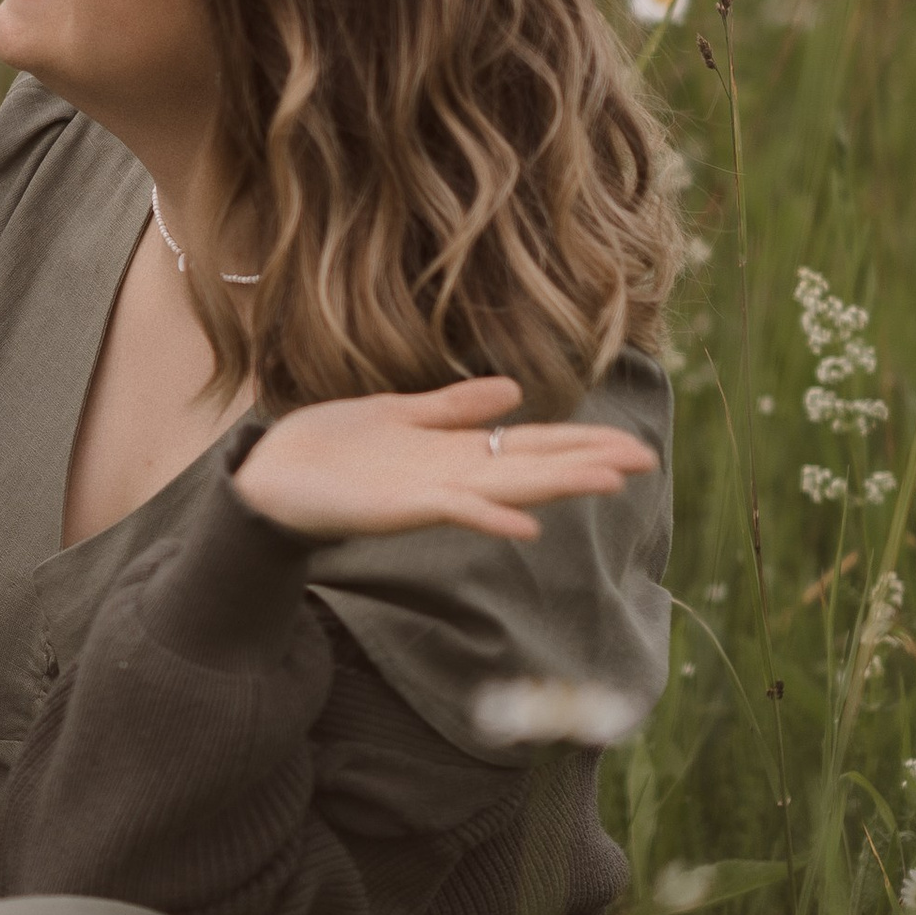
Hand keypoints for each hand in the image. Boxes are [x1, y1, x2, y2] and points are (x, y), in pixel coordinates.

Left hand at [232, 375, 657, 546]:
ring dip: (557, 484)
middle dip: (588, 460)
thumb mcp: (398, 412)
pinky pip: (454, 510)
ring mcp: (430, 493)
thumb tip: (514, 391)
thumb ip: (454, 405)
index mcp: (454, 452)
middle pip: (533, 465)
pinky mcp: (400, 507)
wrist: (269, 476)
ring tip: (608, 481)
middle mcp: (452, 476)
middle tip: (645, 459)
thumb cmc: (330, 449)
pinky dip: (489, 515)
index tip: (630, 444)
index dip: (579, 442)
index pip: (530, 444)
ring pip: (508, 486)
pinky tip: (525, 524)